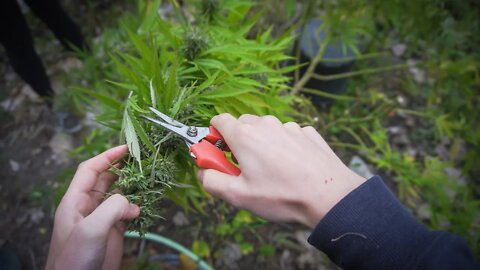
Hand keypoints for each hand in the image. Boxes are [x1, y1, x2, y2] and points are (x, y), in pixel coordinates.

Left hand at [45, 145, 139, 269]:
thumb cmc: (74, 260)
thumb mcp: (91, 229)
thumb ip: (111, 208)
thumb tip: (132, 203)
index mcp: (75, 201)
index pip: (90, 170)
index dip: (107, 156)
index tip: (126, 148)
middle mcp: (88, 207)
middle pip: (106, 179)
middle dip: (122, 169)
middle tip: (141, 160)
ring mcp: (101, 220)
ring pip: (118, 195)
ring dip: (132, 188)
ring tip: (148, 181)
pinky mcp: (112, 232)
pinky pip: (126, 212)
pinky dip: (136, 208)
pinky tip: (143, 210)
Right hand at [198, 114, 365, 227]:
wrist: (330, 197)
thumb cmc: (282, 197)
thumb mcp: (238, 196)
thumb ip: (211, 180)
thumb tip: (203, 171)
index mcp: (245, 136)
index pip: (218, 120)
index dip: (214, 138)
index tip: (219, 156)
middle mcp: (266, 124)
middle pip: (242, 124)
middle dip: (238, 143)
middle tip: (245, 169)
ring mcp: (290, 126)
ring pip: (267, 130)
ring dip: (263, 145)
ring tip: (273, 173)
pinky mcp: (308, 133)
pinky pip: (288, 136)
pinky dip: (285, 147)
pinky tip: (294, 168)